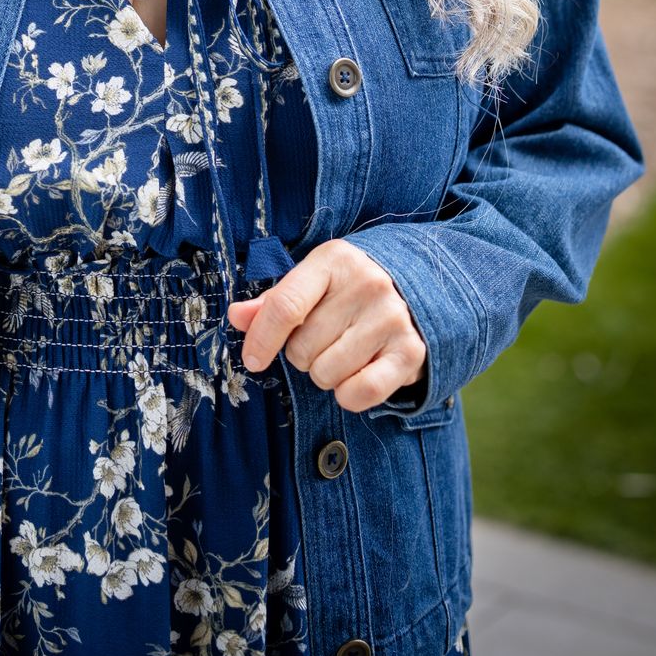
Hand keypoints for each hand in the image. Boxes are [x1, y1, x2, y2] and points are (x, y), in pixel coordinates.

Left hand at [227, 239, 426, 412]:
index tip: (253, 360)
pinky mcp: (411, 351)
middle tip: (325, 339)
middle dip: (303, 354)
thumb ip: (274, 301)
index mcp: (334, 260)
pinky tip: (359, 373)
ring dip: (326, 374)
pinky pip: (360, 393)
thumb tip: (236, 317)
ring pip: (326, 374)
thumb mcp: (314, 281)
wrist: (419, 289)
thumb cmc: (351, 288)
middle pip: (302, 348)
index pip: (285, 306)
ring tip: (345, 350)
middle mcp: (366, 284)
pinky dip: (350, 396)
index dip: (262, 339)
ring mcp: (391, 317)